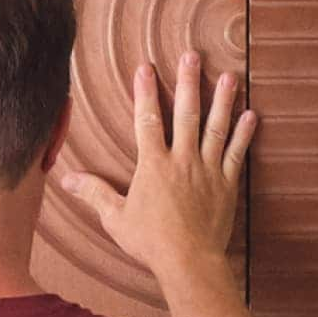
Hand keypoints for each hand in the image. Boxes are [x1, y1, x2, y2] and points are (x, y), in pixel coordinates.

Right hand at [60, 50, 256, 286]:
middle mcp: (182, 160)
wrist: (189, 261)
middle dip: (189, 82)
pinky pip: (237, 154)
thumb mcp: (115, 218)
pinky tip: (251, 114)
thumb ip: (94, 193)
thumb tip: (66, 179)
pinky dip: (244, 134)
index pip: (147, 120)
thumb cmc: (150, 242)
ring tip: (230, 75)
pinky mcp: (227, 185)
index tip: (145, 67)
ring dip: (223, 100)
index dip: (145, 92)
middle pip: (186, 114)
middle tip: (193, 55)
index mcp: (153, 165)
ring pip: (216, 127)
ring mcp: (207, 170)